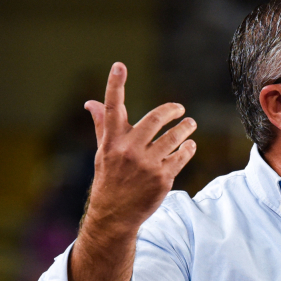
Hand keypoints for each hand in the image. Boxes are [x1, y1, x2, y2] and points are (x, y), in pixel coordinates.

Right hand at [82, 62, 197, 236]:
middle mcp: (128, 150)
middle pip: (155, 119)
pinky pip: (182, 156)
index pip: (112, 108)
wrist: (114, 215)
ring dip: (186, 128)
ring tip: (190, 124)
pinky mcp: (163, 178)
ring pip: (174, 137)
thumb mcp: (102, 151)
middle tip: (180, 109)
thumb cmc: (109, 178)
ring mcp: (146, 164)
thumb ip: (102, 125)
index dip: (114, 85)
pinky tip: (188, 146)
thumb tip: (90, 103)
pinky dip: (188, 148)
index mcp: (112, 141)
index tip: (119, 65)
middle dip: (172, 110)